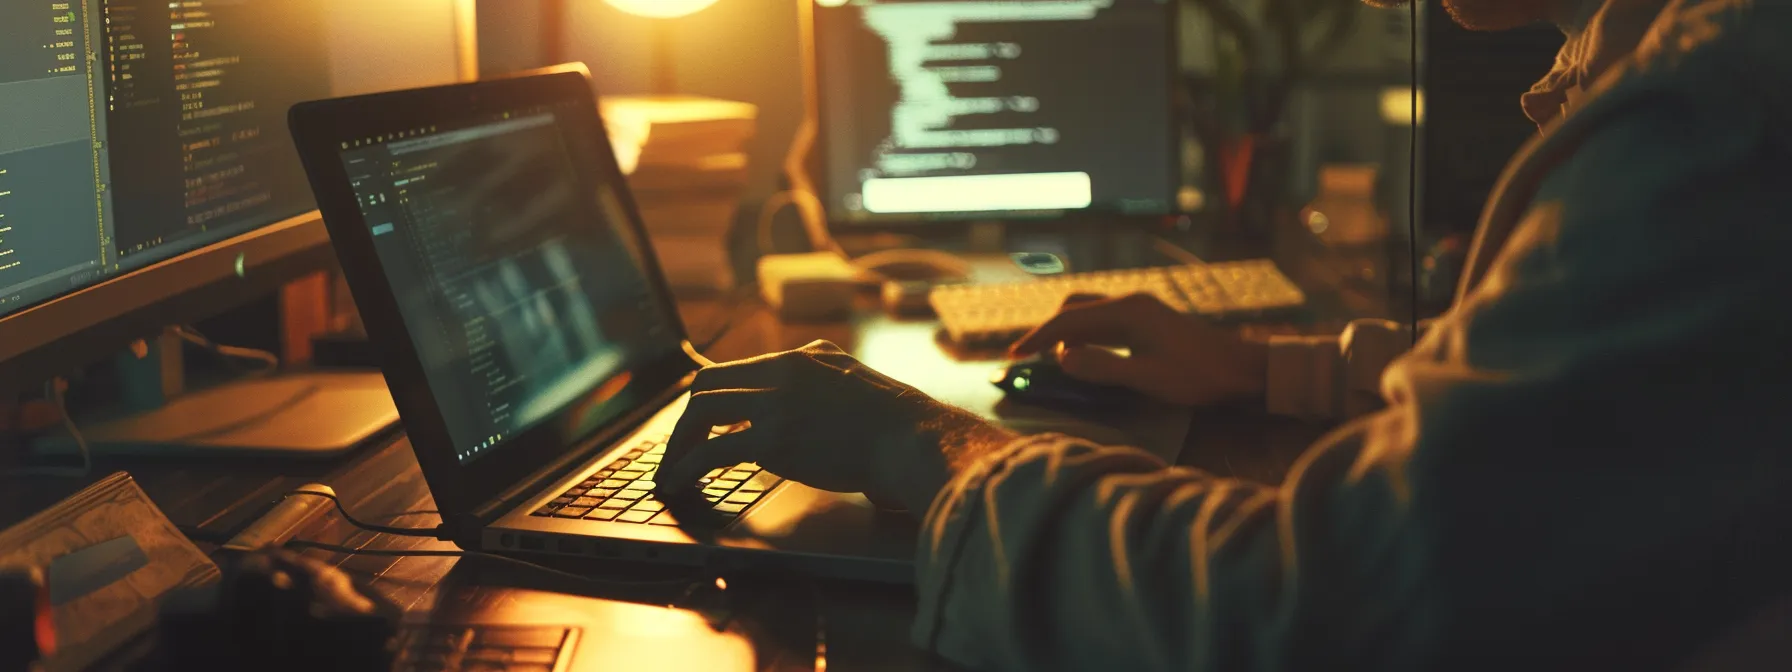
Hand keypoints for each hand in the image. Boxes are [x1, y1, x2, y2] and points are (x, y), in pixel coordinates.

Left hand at [655, 340, 1014, 512]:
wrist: (913, 437)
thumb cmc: (897, 423)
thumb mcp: (856, 380)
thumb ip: (825, 378)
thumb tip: (812, 393)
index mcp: (802, 357)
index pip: (737, 369)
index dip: (712, 399)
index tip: (700, 423)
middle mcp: (782, 371)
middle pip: (708, 384)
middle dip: (686, 419)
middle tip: (678, 448)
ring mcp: (775, 402)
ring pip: (701, 410)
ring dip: (679, 442)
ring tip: (671, 470)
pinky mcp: (772, 437)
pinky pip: (711, 449)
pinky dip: (685, 466)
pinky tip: (678, 482)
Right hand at [1009, 293, 1267, 405]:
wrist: (1243, 369)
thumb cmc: (1198, 376)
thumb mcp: (1147, 378)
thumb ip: (1103, 367)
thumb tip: (1062, 359)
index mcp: (1127, 312)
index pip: (1068, 320)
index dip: (1037, 337)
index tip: (1014, 356)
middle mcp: (1130, 303)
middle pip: (1075, 307)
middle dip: (1049, 330)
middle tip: (1029, 358)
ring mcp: (1141, 310)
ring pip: (1090, 313)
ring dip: (1068, 334)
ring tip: (1054, 362)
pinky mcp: (1149, 321)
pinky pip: (1105, 322)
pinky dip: (1086, 336)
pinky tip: (1086, 356)